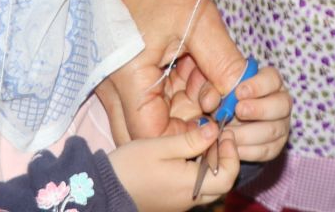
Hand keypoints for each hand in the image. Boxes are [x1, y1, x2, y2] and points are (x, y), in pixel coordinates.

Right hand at [102, 0, 248, 142]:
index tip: (217, 128)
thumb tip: (243, 98)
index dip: (187, 139)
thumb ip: (223, 64)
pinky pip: (152, 95)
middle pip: (150, 131)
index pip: (154, 135)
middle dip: (186, 125)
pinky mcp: (127, 71)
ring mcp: (118, 80)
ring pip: (153, 114)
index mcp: (127, 78)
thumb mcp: (200, 23)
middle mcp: (116, 86)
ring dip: (184, 104)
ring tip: (207, 77)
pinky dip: (177, 90)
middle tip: (216, 109)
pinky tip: (196, 69)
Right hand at [107, 123, 238, 210]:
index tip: (224, 134)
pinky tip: (186, 155)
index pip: (227, 176)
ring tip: (201, 142)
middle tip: (217, 136)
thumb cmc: (130, 167)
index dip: (231, 154)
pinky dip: (197, 172)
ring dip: (211, 165)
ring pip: (208, 187)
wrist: (103, 191)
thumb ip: (190, 140)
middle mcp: (189, 200)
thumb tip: (215, 130)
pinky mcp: (171, 204)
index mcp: (189, 186)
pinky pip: (194, 189)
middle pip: (221, 183)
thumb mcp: (159, 147)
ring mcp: (180, 204)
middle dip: (224, 158)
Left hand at [192, 63, 291, 164]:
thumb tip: (210, 101)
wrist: (213, 124)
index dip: (258, 85)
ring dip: (248, 133)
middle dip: (259, 109)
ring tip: (226, 133)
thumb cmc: (214, 96)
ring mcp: (279, 125)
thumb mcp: (207, 85)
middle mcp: (279, 101)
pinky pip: (266, 150)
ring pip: (274, 130)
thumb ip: (208, 87)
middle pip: (282, 104)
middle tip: (238, 111)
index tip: (238, 92)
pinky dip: (247, 150)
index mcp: (266, 80)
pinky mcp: (273, 146)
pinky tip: (231, 147)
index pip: (272, 78)